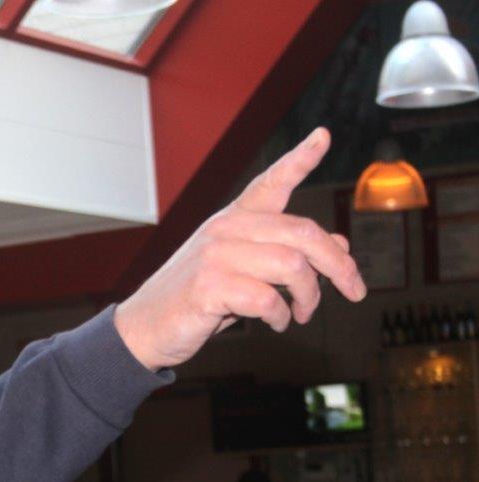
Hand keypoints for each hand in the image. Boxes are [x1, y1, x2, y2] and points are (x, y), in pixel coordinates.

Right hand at [114, 127, 365, 371]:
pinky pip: (268, 298)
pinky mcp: (209, 286)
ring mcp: (215, 256)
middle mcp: (225, 229)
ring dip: (309, 297)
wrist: (145, 327)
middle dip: (338, 265)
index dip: (299, 159)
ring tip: (300, 313)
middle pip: (303, 233)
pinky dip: (280, 316)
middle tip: (354, 289)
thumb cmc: (197, 299)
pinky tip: (275, 322)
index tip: (324, 136)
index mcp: (232, 220)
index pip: (270, 183)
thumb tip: (339, 246)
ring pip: (293, 266)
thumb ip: (285, 256)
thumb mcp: (243, 272)